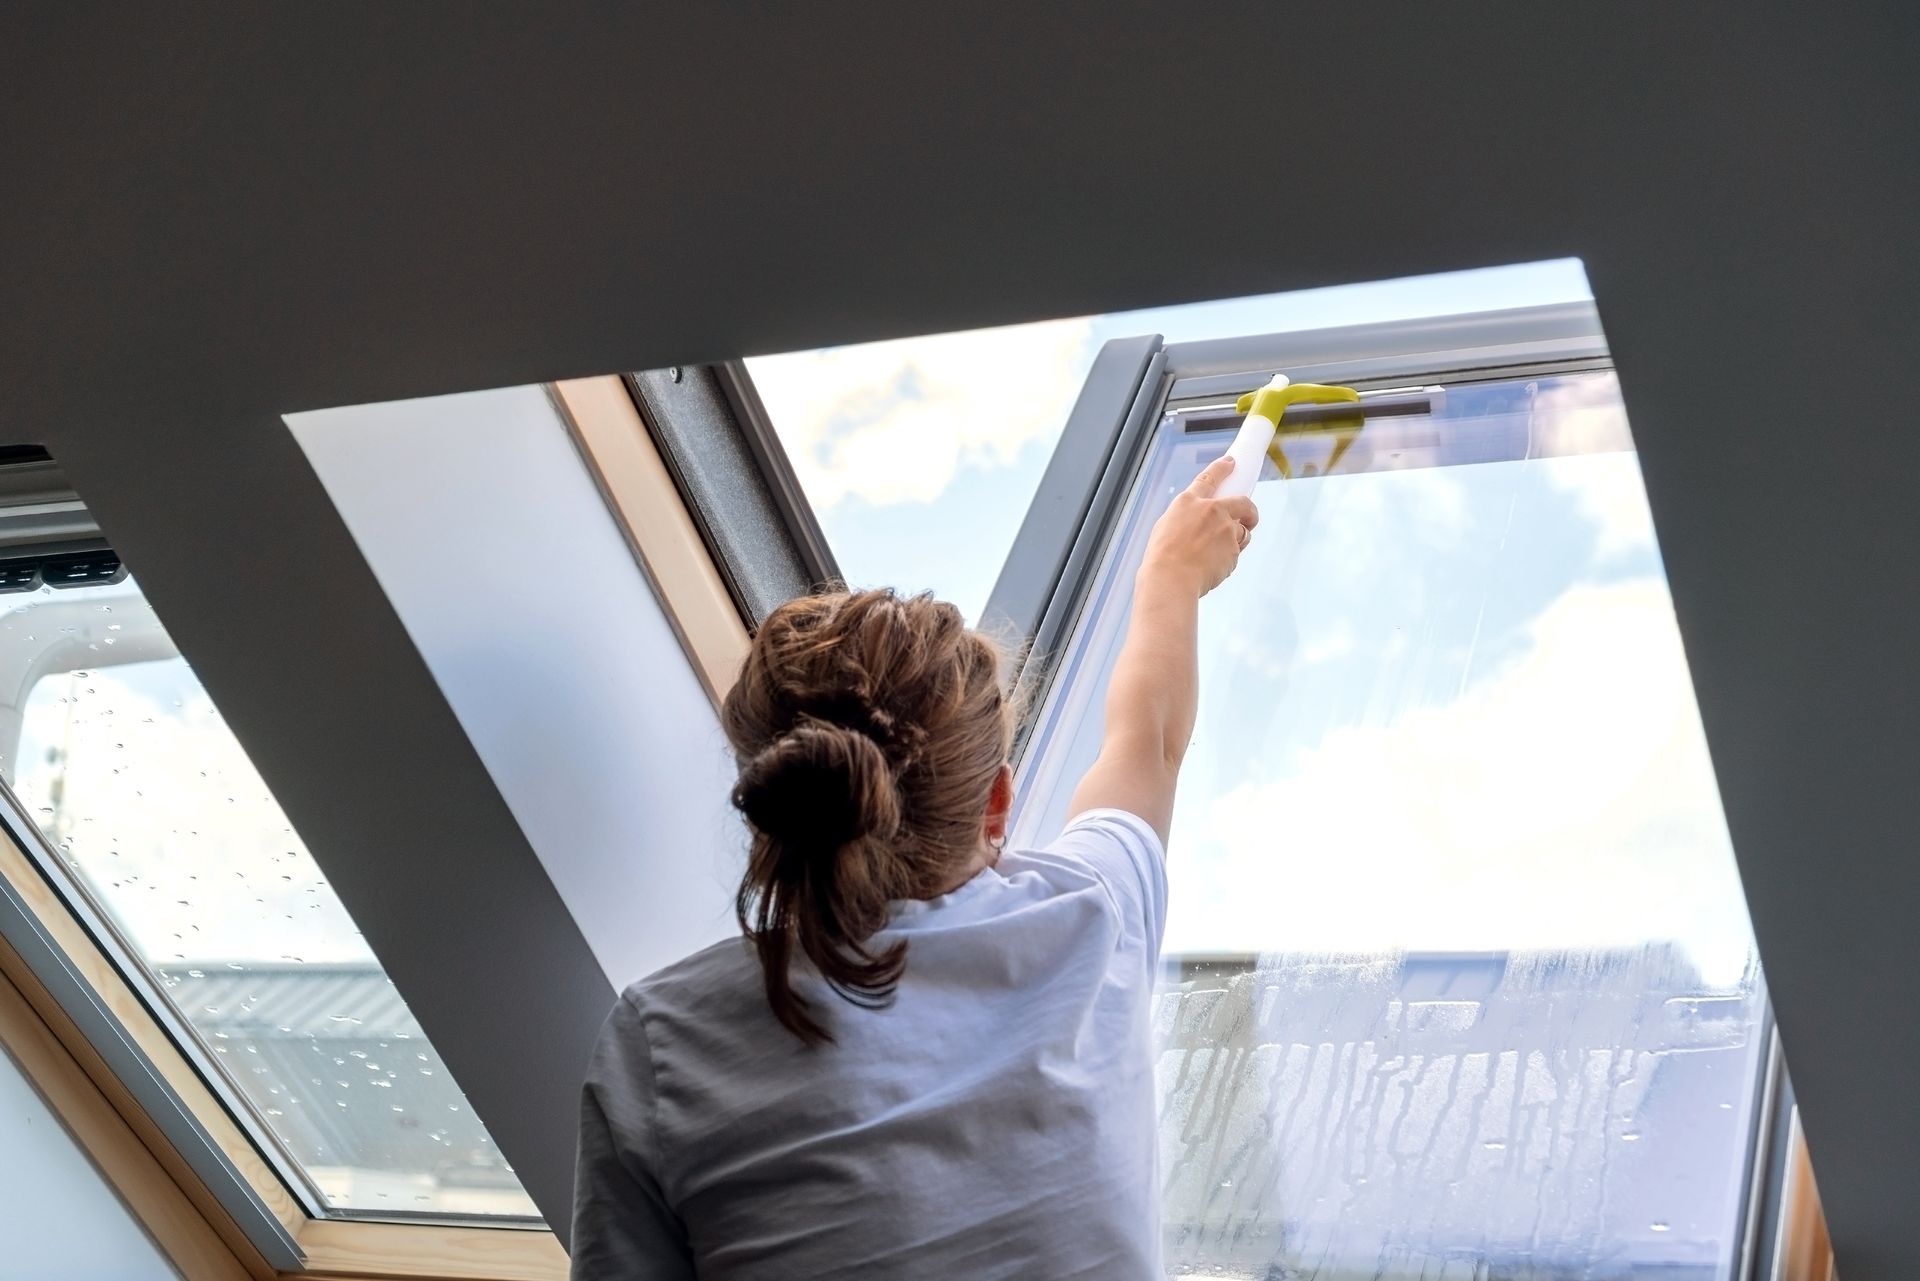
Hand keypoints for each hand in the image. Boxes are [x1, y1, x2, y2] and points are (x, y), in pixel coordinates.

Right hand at [1139, 455, 1258, 597]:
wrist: (1170, 580)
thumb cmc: (1162, 558)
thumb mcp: (1166, 528)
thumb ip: (1188, 520)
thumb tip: (1202, 525)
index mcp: (1188, 502)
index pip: (1210, 477)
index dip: (1222, 468)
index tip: (1231, 462)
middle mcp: (1211, 510)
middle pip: (1242, 502)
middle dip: (1250, 511)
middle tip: (1249, 518)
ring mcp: (1225, 528)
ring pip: (1242, 532)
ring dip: (1235, 541)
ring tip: (1215, 556)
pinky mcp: (1234, 548)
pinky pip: (1237, 552)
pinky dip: (1228, 559)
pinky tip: (1211, 567)